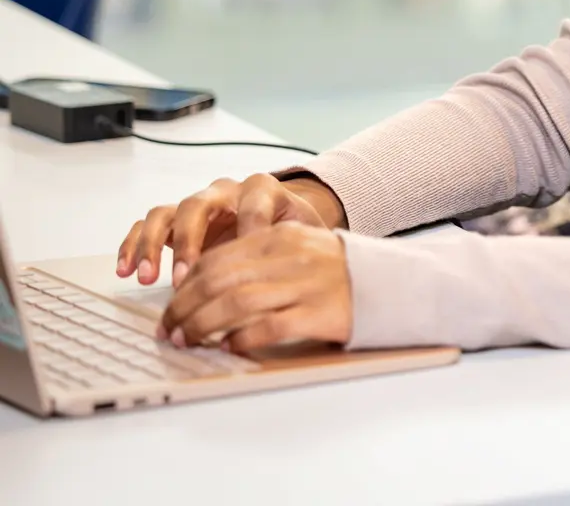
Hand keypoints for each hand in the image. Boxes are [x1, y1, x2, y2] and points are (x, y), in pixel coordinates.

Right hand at [117, 173, 347, 288]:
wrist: (284, 218)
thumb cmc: (294, 230)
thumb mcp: (305, 233)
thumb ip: (299, 244)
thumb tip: (297, 272)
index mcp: (263, 191)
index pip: (252, 202)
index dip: (247, 229)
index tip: (244, 260)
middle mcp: (226, 192)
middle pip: (198, 204)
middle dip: (189, 241)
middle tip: (184, 276)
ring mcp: (198, 205)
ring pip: (167, 212)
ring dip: (153, 244)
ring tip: (146, 276)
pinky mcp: (177, 220)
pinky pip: (148, 223)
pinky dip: (134, 243)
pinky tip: (125, 269)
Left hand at [159, 222, 351, 353]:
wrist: (385, 281)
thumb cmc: (334, 269)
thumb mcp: (295, 248)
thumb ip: (255, 258)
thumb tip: (202, 285)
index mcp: (279, 236)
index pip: (217, 258)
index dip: (185, 285)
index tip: (171, 306)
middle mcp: (288, 257)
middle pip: (218, 281)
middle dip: (184, 308)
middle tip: (170, 329)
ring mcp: (303, 284)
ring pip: (235, 304)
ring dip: (203, 326)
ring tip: (188, 341)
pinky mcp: (316, 313)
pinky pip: (267, 327)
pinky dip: (241, 339)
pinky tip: (229, 347)